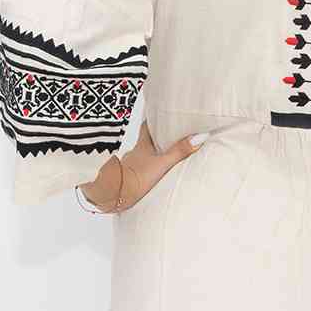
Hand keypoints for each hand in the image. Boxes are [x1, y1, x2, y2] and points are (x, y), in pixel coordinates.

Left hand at [80, 121, 208, 211]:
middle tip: (167, 138)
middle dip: (155, 140)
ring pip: (140, 158)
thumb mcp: (162, 164)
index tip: (161, 115)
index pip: (147, 127)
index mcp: (142, 146)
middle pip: (145, 143)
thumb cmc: (135, 178)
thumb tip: (199, 137)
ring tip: (161, 161)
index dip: (154, 120)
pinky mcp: (124, 181)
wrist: (111, 194)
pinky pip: (136, 174)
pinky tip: (147, 180)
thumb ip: (179, 152)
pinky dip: (142, 174)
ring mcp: (128, 167)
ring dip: (149, 159)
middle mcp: (134, 154)